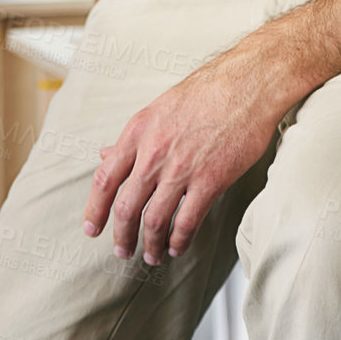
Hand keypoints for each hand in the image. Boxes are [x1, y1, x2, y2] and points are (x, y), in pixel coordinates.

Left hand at [82, 38, 290, 264]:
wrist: (248, 84)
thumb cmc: (207, 92)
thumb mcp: (158, 109)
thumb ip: (132, 138)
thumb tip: (106, 155)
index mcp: (138, 132)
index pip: (105, 179)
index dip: (94, 210)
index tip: (92, 228)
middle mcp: (155, 152)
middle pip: (126, 207)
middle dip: (122, 236)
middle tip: (123, 250)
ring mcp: (182, 168)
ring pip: (155, 220)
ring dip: (151, 244)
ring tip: (152, 255)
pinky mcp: (210, 180)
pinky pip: (187, 221)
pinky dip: (179, 240)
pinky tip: (178, 246)